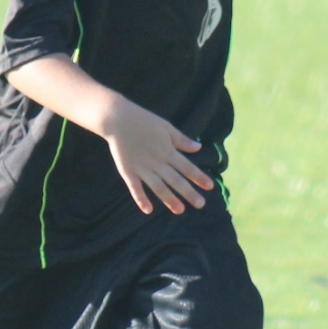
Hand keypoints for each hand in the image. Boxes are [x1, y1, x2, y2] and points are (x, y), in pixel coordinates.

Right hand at [96, 100, 215, 214]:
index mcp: (167, 151)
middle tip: (200, 204)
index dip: (198, 176)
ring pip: (158, 186)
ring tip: (180, 210)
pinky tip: (148, 210)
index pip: (186, 166)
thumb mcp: (166, 127)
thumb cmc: (144, 121)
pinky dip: (141, 199)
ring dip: (169, 199)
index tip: (210, 186)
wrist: (117, 119)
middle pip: (175, 179)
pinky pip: (135, 188)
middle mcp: (157, 161)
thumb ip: (181, 140)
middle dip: (188, 192)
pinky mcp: (127, 171)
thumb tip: (198, 147)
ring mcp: (142, 168)